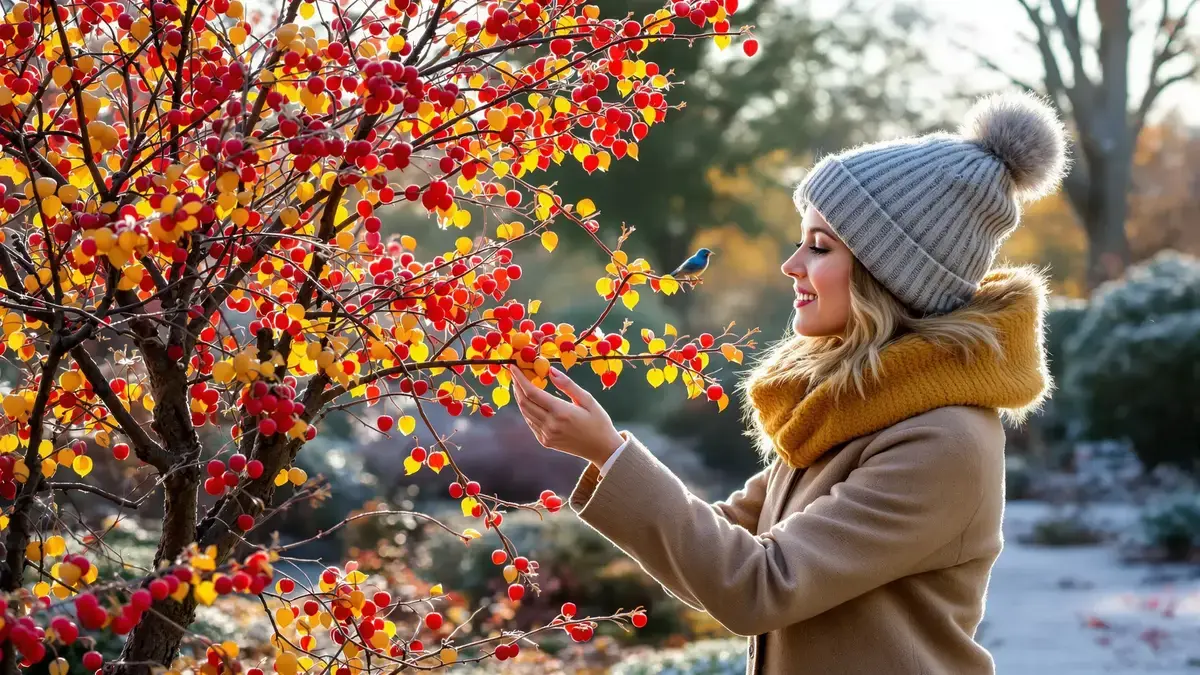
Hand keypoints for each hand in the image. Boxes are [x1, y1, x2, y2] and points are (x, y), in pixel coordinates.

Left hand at [507, 365, 624, 466]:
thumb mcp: (588, 400)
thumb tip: (551, 370)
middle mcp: (550, 424)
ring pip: (525, 413)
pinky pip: (531, 423)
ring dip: (520, 398)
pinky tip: (529, 402)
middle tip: (515, 374)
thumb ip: (568, 385)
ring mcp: (546, 435)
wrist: (602, 449)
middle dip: (516, 386)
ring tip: (519, 385)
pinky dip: (527, 410)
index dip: (520, 379)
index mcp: (561, 412)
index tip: (513, 367)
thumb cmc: (598, 422)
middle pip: (524, 402)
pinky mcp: (545, 441)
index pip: (532, 392)